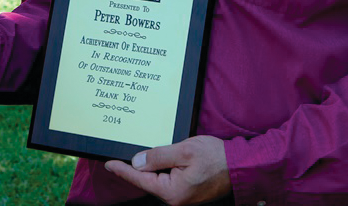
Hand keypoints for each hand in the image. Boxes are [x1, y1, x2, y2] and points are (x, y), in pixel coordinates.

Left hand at [104, 135, 230, 205]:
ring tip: (135, 154)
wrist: (239, 166)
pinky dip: (159, 168)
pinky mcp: (186, 189)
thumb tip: (136, 162)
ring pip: (157, 179)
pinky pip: (167, 178)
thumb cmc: (215, 157)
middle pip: (147, 180)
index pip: (140, 179)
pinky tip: (155, 158)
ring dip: (148, 166)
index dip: (122, 170)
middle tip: (117, 156)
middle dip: (134, 167)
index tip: (108, 164)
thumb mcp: (184, 150)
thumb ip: (159, 156)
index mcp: (173, 191)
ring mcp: (181, 195)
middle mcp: (175, 197)